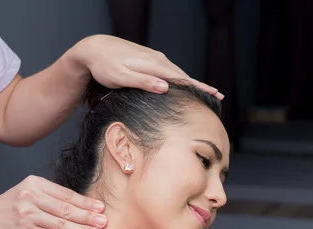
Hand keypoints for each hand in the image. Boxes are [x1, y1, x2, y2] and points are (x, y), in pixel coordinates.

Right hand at [0, 175, 107, 228]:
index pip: (66, 194)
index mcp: (35, 184)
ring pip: (62, 224)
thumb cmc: (9, 209)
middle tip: (105, 222)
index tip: (101, 208)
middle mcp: (31, 197)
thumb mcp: (27, 193)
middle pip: (66, 208)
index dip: (86, 202)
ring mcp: (27, 215)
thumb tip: (82, 206)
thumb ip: (50, 197)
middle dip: (88, 216)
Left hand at [71, 35, 223, 99]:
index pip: (182, 79)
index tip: (214, 94)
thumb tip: (166, 88)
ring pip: (177, 72)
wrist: (94, 48)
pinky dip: (180, 78)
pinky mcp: (149, 59)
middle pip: (184, 75)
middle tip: (218, 96)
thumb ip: (144, 82)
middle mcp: (158, 59)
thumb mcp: (122, 77)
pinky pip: (169, 70)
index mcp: (154, 65)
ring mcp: (154, 58)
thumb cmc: (105, 66)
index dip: (199, 88)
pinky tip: (183, 84)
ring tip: (205, 91)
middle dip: (201, 86)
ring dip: (191, 82)